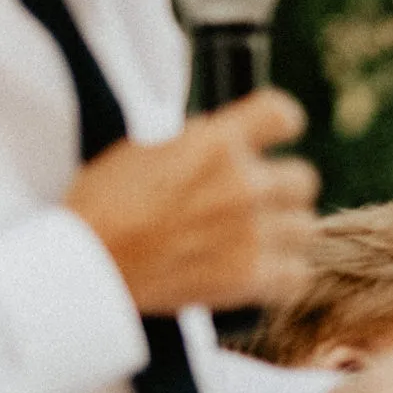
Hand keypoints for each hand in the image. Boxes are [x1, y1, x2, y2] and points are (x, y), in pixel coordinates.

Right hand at [66, 90, 318, 312]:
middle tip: (256, 204)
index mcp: (216, 141)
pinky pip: (298, 274)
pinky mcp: (250, 278)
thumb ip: (199, 144)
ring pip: (306, 226)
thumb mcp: (147, 148)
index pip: (283, 115)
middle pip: (303, 178)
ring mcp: (251, 232)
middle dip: (282, 189)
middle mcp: (243, 183)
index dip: (281, 125)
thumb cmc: (102, 206)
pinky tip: (262, 274)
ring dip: (285, 233)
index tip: (273, 136)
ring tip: (257, 241)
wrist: (86, 265)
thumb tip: (228, 141)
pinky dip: (283, 276)